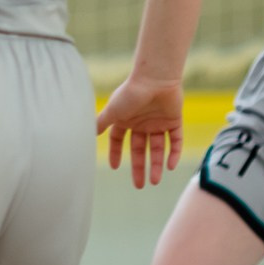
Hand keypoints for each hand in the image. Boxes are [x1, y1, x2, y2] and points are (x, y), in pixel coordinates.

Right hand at [96, 74, 183, 188]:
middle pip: (140, 149)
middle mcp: (142, 122)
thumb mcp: (113, 111)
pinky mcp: (174, 121)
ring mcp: (158, 122)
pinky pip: (175, 141)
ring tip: (155, 181)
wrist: (156, 79)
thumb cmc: (131, 93)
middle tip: (139, 185)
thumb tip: (88, 134)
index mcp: (126, 119)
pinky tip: (170, 166)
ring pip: (158, 148)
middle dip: (139, 167)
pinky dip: (174, 153)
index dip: (117, 153)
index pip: (120, 140)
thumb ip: (102, 123)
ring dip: (157, 164)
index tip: (115, 167)